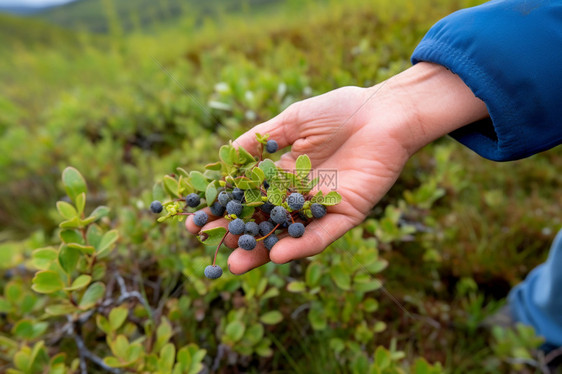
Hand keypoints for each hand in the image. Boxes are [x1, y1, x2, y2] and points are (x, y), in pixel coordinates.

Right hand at [186, 62, 487, 273]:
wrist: (383, 111)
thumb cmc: (338, 111)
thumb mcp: (291, 121)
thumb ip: (260, 140)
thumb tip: (224, 156)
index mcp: (283, 175)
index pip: (248, 197)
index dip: (223, 210)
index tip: (195, 220)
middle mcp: (299, 196)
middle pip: (264, 222)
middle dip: (238, 237)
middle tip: (212, 249)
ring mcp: (321, 208)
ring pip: (289, 235)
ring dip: (264, 251)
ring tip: (237, 265)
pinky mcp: (346, 214)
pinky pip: (323, 235)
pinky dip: (302, 246)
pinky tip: (279, 255)